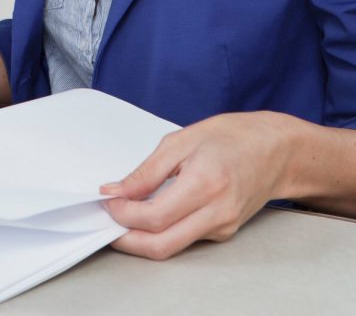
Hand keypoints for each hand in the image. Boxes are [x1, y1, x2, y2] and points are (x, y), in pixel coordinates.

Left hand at [100, 111, 295, 258]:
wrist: (276, 151)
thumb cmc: (232, 137)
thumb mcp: (182, 141)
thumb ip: (147, 171)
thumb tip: (116, 191)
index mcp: (204, 183)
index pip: (154, 217)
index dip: (123, 213)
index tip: (107, 201)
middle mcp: (216, 212)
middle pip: (162, 245)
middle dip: (127, 239)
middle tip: (108, 220)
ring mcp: (223, 227)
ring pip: (173, 247)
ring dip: (142, 237)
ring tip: (125, 213)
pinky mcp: (225, 232)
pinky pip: (186, 239)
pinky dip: (162, 231)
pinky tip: (151, 213)